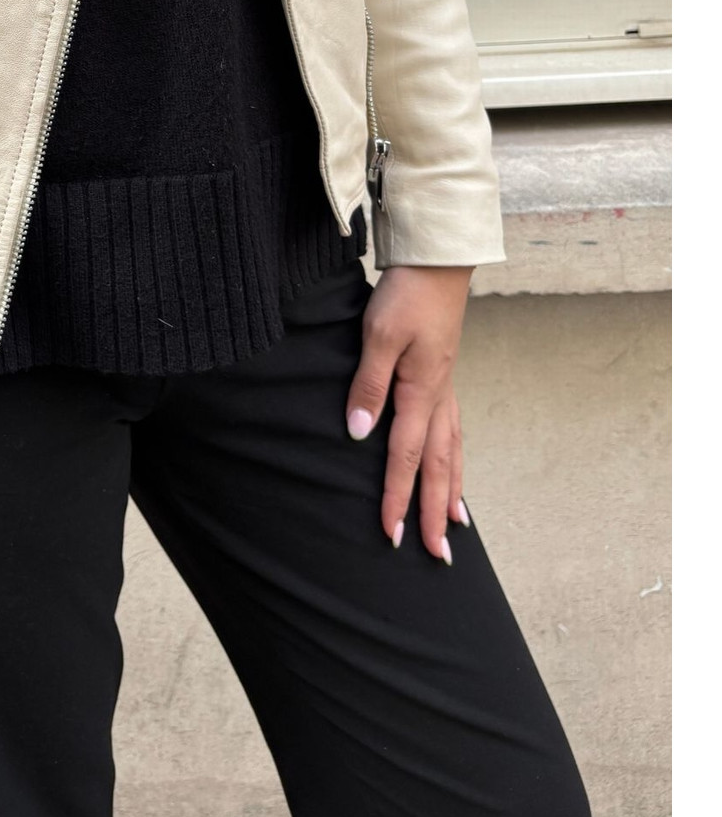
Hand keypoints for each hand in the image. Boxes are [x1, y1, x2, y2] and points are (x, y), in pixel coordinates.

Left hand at [344, 265, 472, 562]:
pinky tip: (453, 467)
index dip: (396, 498)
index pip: (405, 457)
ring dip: (451, 490)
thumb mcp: (378, 337)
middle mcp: (438, 397)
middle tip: (438, 556)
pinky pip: (453, 430)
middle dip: (433, 512)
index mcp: (421, 392)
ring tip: (455, 526)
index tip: (390, 534)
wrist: (436, 260)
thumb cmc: (405, 295)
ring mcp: (445, 387)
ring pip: (452, 451)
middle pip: (438, 466)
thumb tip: (360, 434)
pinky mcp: (443, 375)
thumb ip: (369, 386)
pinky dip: (456, 459)